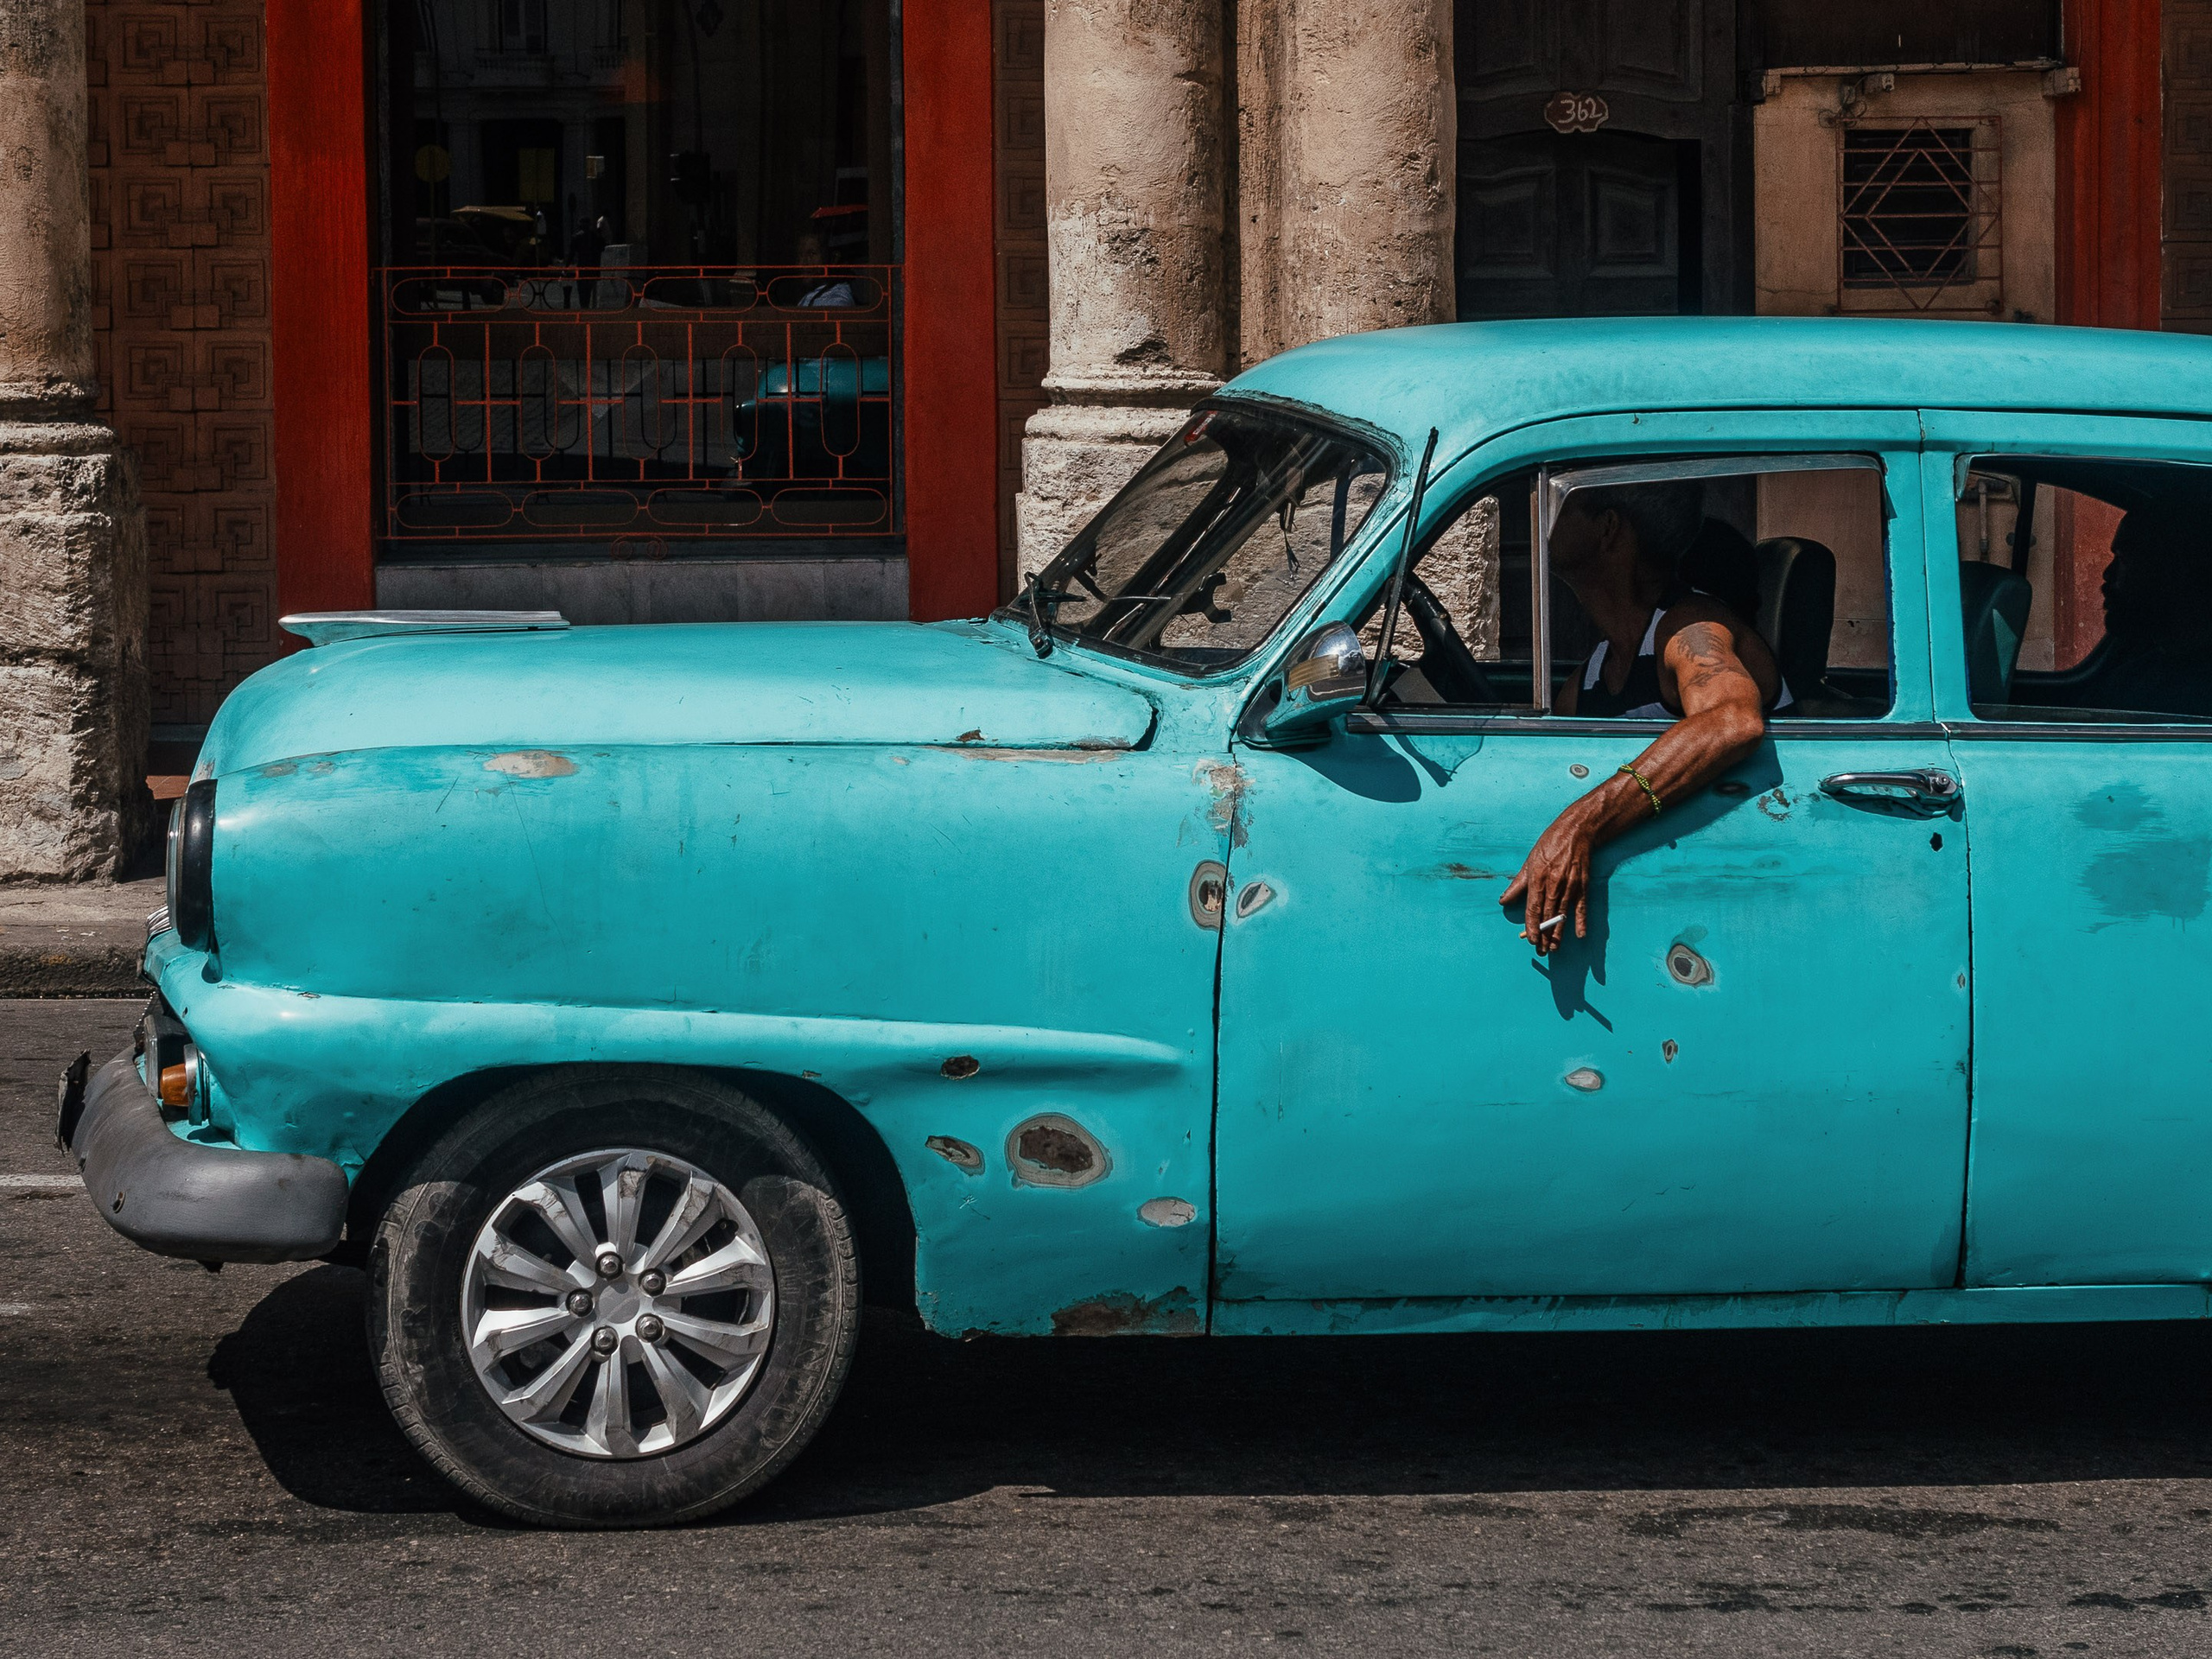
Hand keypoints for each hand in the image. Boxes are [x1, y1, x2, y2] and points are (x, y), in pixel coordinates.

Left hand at [1500, 812, 1592, 956]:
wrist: (1576, 832)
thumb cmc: (1550, 845)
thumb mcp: (1529, 862)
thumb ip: (1517, 884)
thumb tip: (1503, 900)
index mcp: (1537, 878)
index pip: (1533, 908)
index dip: (1532, 926)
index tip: (1531, 940)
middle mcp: (1554, 884)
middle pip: (1548, 915)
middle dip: (1545, 935)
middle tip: (1542, 951)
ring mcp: (1570, 885)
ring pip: (1563, 915)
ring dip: (1559, 933)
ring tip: (1555, 948)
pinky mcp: (1582, 885)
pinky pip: (1582, 907)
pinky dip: (1581, 921)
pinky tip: (1579, 935)